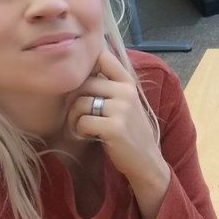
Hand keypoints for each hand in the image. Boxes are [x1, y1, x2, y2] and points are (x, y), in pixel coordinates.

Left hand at [66, 50, 169, 186]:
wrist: (146, 160)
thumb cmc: (130, 131)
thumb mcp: (126, 102)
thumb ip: (109, 85)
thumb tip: (79, 71)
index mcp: (128, 82)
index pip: (103, 57)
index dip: (85, 67)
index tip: (82, 84)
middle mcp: (126, 92)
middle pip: (84, 83)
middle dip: (73, 100)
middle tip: (76, 114)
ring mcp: (121, 109)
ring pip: (80, 102)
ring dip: (74, 117)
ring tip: (82, 126)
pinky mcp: (114, 128)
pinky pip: (83, 121)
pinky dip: (79, 130)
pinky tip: (88, 135)